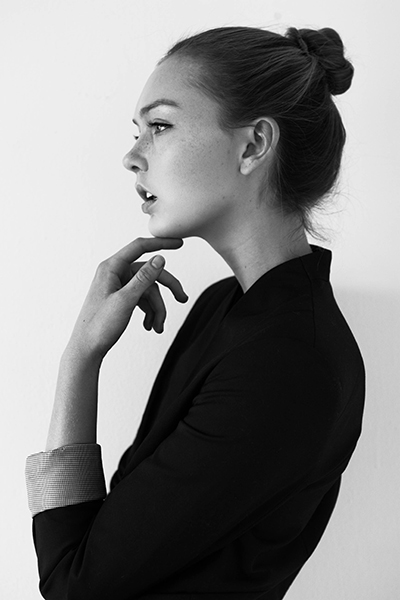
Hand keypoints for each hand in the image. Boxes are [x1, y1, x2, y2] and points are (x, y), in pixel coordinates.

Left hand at [67, 237, 187, 360]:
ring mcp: (118, 286)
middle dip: (167, 289)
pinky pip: (142, 299)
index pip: (140, 247)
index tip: (179, 243)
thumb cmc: (100, 326)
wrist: (87, 349)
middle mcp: (114, 274)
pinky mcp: (120, 298)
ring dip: (157, 308)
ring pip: (148, 290)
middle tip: (183, 299)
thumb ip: (144, 278)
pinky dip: (149, 312)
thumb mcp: (126, 300)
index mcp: (111, 268)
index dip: (161, 243)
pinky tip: (150, 326)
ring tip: (158, 327)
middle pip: (149, 273)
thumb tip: (159, 258)